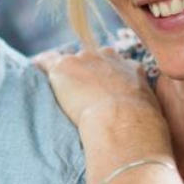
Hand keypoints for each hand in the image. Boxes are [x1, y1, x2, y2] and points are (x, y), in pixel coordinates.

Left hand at [33, 46, 160, 129]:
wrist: (123, 121)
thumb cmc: (141, 126)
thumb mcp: (150, 113)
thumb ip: (142, 108)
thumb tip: (146, 125)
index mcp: (129, 67)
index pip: (113, 64)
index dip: (104, 77)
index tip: (99, 90)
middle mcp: (107, 57)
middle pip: (89, 59)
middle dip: (84, 73)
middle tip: (79, 94)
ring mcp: (83, 60)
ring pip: (68, 61)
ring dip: (64, 76)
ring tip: (55, 91)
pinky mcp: (63, 67)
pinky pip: (47, 61)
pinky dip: (40, 67)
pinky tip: (33, 72)